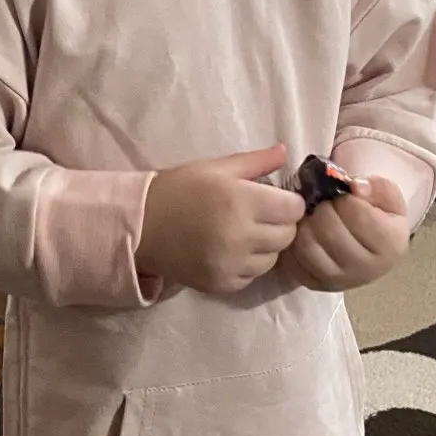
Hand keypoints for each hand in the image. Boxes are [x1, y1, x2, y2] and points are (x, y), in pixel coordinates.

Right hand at [137, 145, 305, 295]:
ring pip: (273, 258)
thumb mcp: (216, 167)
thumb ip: (256, 162)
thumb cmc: (179, 189)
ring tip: (246, 233)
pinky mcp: (222, 284)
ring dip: (267, 246)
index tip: (276, 199)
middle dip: (281, 223)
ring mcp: (232, 264)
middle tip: (262, 215)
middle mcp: (241, 236)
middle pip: (288, 235)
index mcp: (241, 201)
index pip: (294, 209)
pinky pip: (253, 276)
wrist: (141, 226)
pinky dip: (249, 264)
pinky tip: (232, 250)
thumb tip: (285, 151)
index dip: (289, 202)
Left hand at [282, 175, 410, 292]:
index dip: (344, 198)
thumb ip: (377, 186)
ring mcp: (339, 281)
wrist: (368, 246)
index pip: (357, 214)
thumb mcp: (387, 196)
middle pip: (330, 231)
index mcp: (390, 245)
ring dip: (305, 223)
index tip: (344, 196)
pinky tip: (305, 231)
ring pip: (308, 246)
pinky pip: (293, 259)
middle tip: (324, 204)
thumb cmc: (378, 216)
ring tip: (314, 216)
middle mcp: (367, 269)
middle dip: (323, 208)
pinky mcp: (315, 285)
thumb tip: (355, 187)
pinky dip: (294, 240)